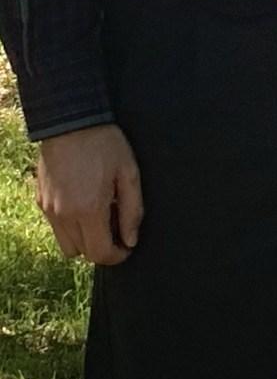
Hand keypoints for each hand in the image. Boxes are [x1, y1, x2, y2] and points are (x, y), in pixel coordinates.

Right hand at [35, 124, 141, 264]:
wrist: (70, 123)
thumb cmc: (105, 145)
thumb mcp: (129, 174)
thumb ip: (132, 210)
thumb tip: (131, 240)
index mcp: (88, 210)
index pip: (99, 253)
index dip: (116, 256)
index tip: (128, 247)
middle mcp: (63, 215)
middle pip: (81, 253)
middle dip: (101, 247)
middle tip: (116, 227)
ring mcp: (48, 209)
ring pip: (66, 244)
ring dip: (84, 239)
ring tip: (100, 216)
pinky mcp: (40, 201)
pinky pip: (56, 227)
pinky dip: (70, 226)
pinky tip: (84, 204)